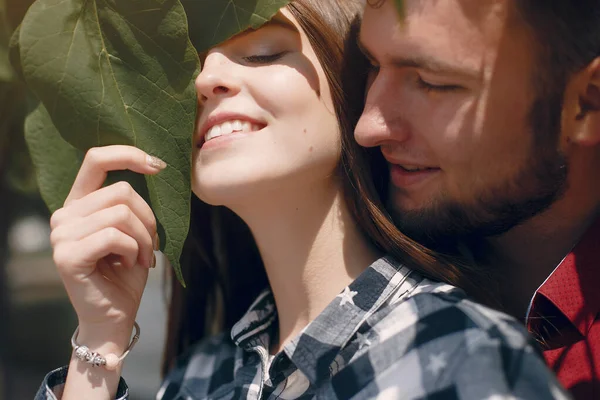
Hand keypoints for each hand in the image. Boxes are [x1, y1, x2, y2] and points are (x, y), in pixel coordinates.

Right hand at [50, 145, 165, 340]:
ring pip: (121, 213)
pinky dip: (134, 250)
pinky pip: (116, 236)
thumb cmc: (127, 272)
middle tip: (151, 246)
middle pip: (121, 191)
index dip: (128, 155)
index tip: (159, 165)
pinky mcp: (67, 256)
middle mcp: (64, 215)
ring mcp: (61, 235)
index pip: (96, 160)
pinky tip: (128, 265)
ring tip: (141, 257)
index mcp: (79, 204)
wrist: (115, 315)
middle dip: (148, 219)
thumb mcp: (134, 230)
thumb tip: (154, 164)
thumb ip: (131, 202)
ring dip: (144, 238)